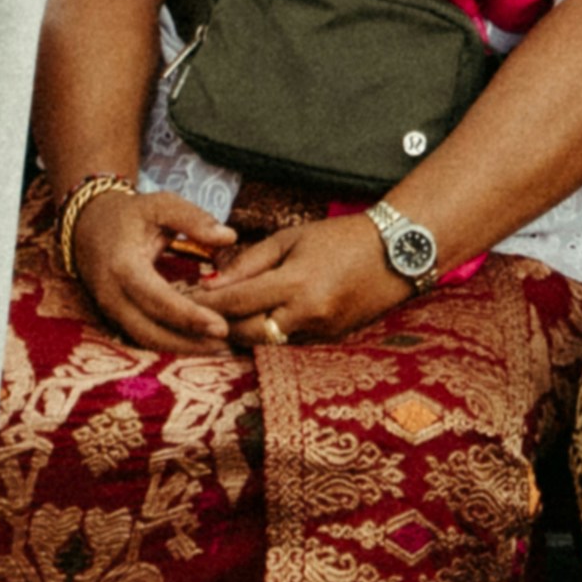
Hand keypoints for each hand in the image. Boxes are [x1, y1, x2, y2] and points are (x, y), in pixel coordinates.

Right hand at [59, 184, 233, 354]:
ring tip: (221, 348)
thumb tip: (229, 237)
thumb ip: (194, 219)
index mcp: (123, 266)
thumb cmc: (130, 215)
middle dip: (190, 343)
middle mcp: (112, 295)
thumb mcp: (160, 205)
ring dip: (183, 348)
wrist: (88, 225)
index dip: (189, 316)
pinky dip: (172, 344)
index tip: (222, 326)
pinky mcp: (114, 317)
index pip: (158, 299)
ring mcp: (110, 310)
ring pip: (146, 340)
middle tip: (228, 344)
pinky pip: (143, 337)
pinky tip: (200, 343)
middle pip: (150, 331)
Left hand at [190, 210, 403, 352]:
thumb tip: (212, 283)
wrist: (397, 253)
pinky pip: (287, 343)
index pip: (237, 301)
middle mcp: (307, 314)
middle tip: (194, 315)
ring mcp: (320, 332)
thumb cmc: (340, 237)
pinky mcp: (329, 340)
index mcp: (296, 283)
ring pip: (265, 343)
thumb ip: (249, 262)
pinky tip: (253, 323)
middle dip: (219, 325)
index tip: (184, 299)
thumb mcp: (291, 238)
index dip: (206, 303)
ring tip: (218, 321)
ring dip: (241, 334)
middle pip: (246, 332)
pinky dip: (267, 334)